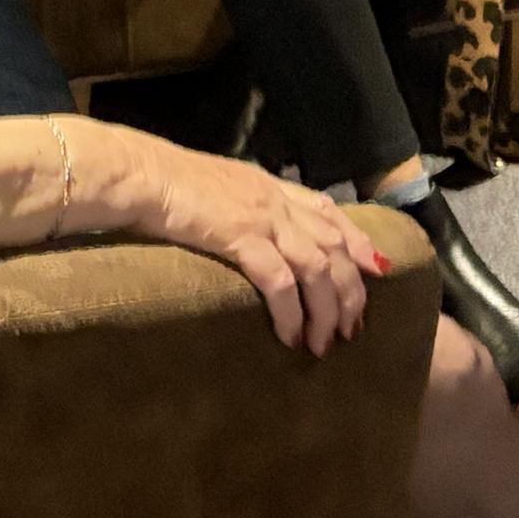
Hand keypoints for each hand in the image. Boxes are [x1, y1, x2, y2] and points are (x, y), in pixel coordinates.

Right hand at [119, 133, 385, 353]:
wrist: (141, 173)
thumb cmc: (167, 183)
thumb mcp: (218, 189)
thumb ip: (242, 206)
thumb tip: (251, 234)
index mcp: (271, 186)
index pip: (329, 212)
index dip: (358, 241)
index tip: (377, 270)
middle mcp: (275, 200)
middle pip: (334, 246)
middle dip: (350, 291)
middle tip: (352, 329)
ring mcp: (261, 217)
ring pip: (317, 267)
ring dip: (327, 310)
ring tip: (324, 344)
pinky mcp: (241, 236)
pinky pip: (280, 281)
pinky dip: (292, 312)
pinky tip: (291, 336)